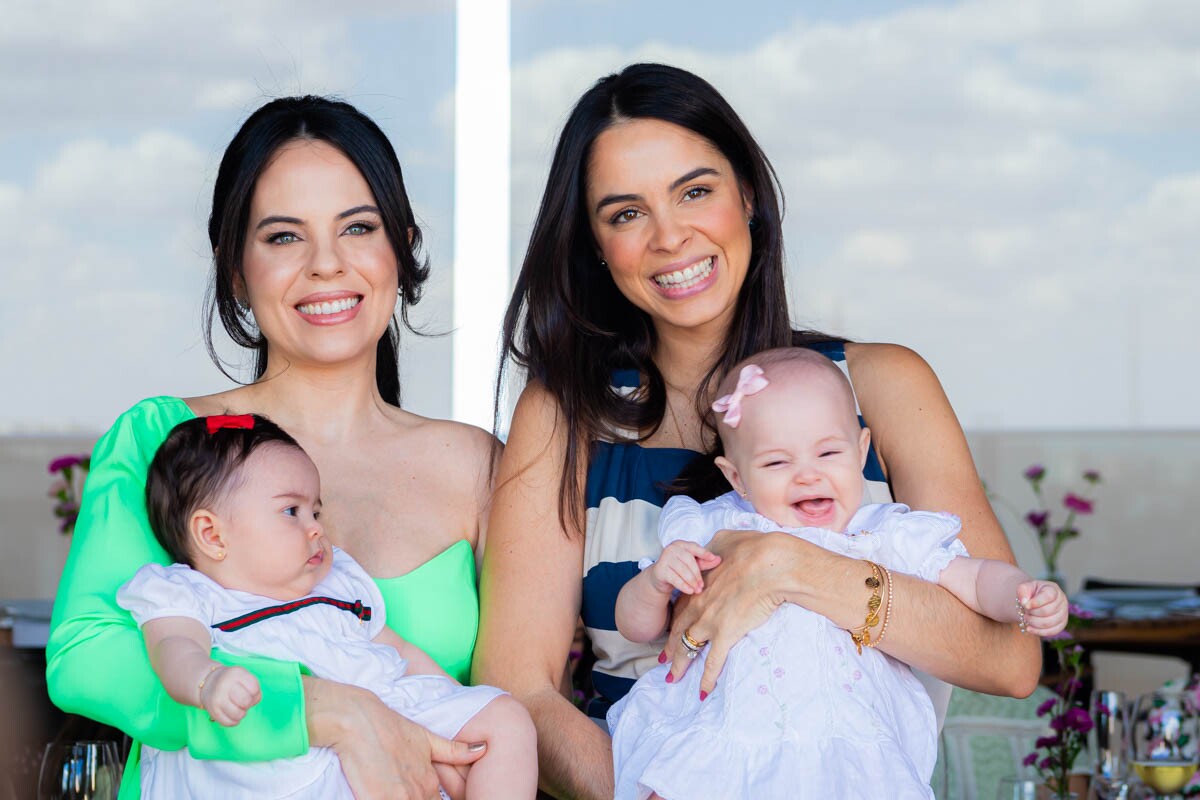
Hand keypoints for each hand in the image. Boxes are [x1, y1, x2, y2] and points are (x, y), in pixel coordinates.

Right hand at [199, 666, 260, 726]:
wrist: (208, 682)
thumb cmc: (233, 681)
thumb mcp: (244, 676)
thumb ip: (254, 687)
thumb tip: (253, 702)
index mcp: (236, 673)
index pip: (254, 688)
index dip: (255, 694)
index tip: (250, 692)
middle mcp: (225, 685)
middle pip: (246, 701)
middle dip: (248, 704)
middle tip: (243, 701)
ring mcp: (217, 699)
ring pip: (238, 715)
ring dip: (242, 714)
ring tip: (238, 708)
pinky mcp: (213, 711)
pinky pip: (229, 723)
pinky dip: (234, 721)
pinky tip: (232, 714)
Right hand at [306, 678, 485, 799]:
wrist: (358, 721)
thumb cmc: (389, 727)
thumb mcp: (424, 738)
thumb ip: (453, 750)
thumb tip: (482, 748)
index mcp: (429, 782)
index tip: (426, 796)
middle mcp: (417, 793)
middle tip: (407, 793)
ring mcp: (398, 798)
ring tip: (397, 794)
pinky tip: (382, 796)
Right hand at [650, 541, 721, 594]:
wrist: (660, 577)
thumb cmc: (678, 568)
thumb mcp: (692, 564)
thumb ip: (705, 561)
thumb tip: (718, 559)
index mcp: (680, 544)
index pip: (694, 547)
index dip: (703, 552)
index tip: (713, 558)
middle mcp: (671, 549)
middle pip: (689, 560)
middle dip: (697, 574)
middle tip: (702, 585)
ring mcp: (664, 558)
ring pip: (682, 570)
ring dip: (692, 581)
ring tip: (697, 590)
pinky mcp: (660, 569)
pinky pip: (674, 578)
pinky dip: (683, 585)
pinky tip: (690, 591)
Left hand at [663, 530, 791, 697]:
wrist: (770, 564)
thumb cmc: (753, 549)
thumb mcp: (727, 540)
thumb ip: (717, 546)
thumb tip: (715, 546)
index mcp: (700, 585)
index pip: (681, 607)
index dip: (674, 620)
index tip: (670, 629)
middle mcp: (699, 605)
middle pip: (678, 631)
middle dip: (669, 647)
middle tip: (662, 660)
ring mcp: (710, 622)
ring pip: (688, 648)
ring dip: (680, 666)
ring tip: (672, 678)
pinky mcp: (726, 635)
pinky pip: (712, 663)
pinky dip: (706, 679)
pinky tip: (702, 692)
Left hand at [1017, 580, 1068, 636]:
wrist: (1036, 600)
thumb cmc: (1031, 593)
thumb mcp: (1025, 588)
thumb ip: (1022, 591)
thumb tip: (1025, 602)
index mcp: (1053, 589)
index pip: (1049, 596)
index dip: (1036, 602)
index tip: (1025, 605)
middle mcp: (1062, 600)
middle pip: (1047, 611)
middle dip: (1032, 613)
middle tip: (1025, 612)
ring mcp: (1064, 613)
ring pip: (1049, 622)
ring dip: (1034, 622)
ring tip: (1026, 618)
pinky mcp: (1062, 624)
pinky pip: (1052, 631)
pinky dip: (1039, 631)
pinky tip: (1029, 628)